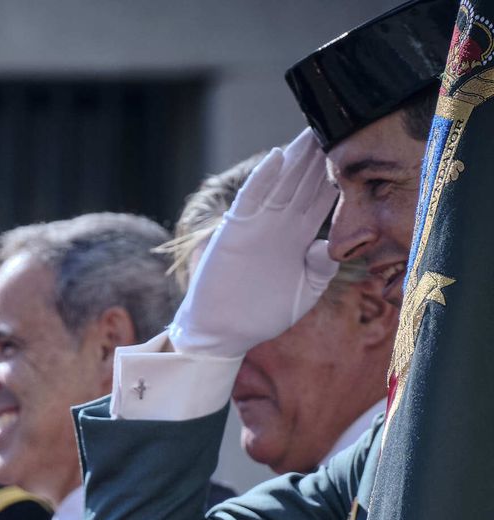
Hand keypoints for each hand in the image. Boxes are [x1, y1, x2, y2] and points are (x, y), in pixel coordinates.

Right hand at [169, 128, 339, 357]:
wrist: (225, 333)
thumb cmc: (263, 314)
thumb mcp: (304, 291)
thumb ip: (321, 267)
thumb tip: (332, 243)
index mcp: (299, 237)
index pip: (323, 198)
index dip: (339, 174)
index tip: (358, 150)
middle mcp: (280, 225)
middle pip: (304, 182)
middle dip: (320, 156)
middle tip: (340, 123)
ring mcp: (257, 225)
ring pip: (281, 183)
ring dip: (296, 157)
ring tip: (313, 129)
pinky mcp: (235, 231)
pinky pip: (250, 199)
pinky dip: (262, 179)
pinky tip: (276, 157)